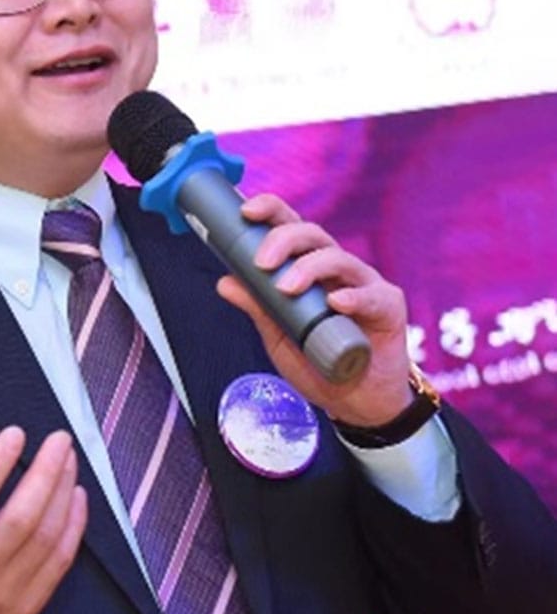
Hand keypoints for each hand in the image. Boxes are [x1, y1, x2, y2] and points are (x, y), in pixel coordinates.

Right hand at [0, 427, 87, 613]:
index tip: (15, 434)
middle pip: (21, 518)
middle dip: (45, 472)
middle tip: (58, 439)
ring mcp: (5, 593)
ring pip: (46, 537)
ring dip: (62, 493)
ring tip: (68, 459)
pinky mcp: (26, 605)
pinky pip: (60, 563)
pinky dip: (74, 527)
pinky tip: (76, 497)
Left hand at [215, 193, 413, 427]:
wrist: (356, 402)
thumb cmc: (317, 363)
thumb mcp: (278, 337)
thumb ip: (257, 307)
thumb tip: (224, 282)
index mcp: (309, 268)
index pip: (291, 227)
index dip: (271, 211)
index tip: (246, 211)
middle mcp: (336, 269)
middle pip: (313, 235)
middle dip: (284, 240)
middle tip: (262, 263)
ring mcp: (364, 284)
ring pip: (338, 258)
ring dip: (309, 268)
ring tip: (287, 288)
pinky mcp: (388, 306)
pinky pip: (371, 294)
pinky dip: (352, 296)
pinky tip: (335, 303)